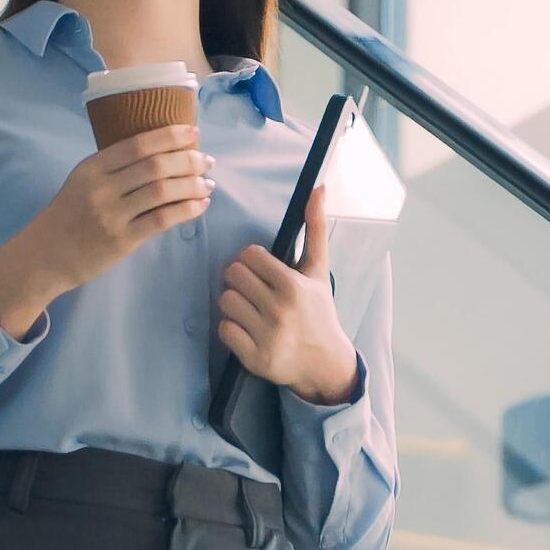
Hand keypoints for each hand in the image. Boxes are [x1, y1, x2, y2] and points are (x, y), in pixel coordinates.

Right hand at [0, 123, 211, 337]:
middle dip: (188, 160)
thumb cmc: (68, 216)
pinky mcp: (122, 240)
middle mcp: (102, 188)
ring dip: (192, 185)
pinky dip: (186, 210)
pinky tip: (199, 206)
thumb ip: (113, 168)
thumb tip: (161, 154)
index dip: (169, 135)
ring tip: (207, 184)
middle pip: (155, 166)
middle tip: (207, 160)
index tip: (193, 132)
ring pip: (162, 191)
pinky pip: (161, 220)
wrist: (44, 256)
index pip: (137, 144)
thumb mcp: (82, 182)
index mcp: (92, 167)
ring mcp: (112, 215)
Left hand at [218, 202, 358, 404]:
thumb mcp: (318, 269)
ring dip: (234, 303)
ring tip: (250, 308)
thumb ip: (316, 227)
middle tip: (253, 290)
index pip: (249, 256)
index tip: (262, 272)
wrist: (325, 362)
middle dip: (240, 280)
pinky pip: (223, 330)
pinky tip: (248, 329)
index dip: (251, 261)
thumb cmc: (318, 310)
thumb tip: (319, 186)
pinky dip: (231, 329)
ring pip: (225, 301)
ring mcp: (267, 335)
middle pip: (232, 275)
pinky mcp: (255, 358)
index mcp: (293, 285)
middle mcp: (280, 310)